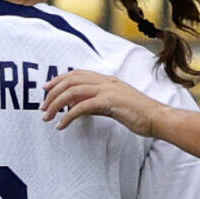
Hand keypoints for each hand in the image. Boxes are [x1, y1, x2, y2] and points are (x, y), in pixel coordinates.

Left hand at [42, 69, 167, 135]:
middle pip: (71, 80)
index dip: (59, 79)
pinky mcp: (109, 102)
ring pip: (73, 92)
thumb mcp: (113, 105)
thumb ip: (96, 102)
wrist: (157, 118)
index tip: (45, 88)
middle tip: (42, 106)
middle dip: (53, 92)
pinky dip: (68, 116)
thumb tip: (76, 106)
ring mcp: (108, 90)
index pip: (77, 74)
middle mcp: (106, 81)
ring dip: (56, 104)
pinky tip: (61, 125)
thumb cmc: (138, 114)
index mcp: (107, 79)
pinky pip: (81, 107)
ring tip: (47, 117)